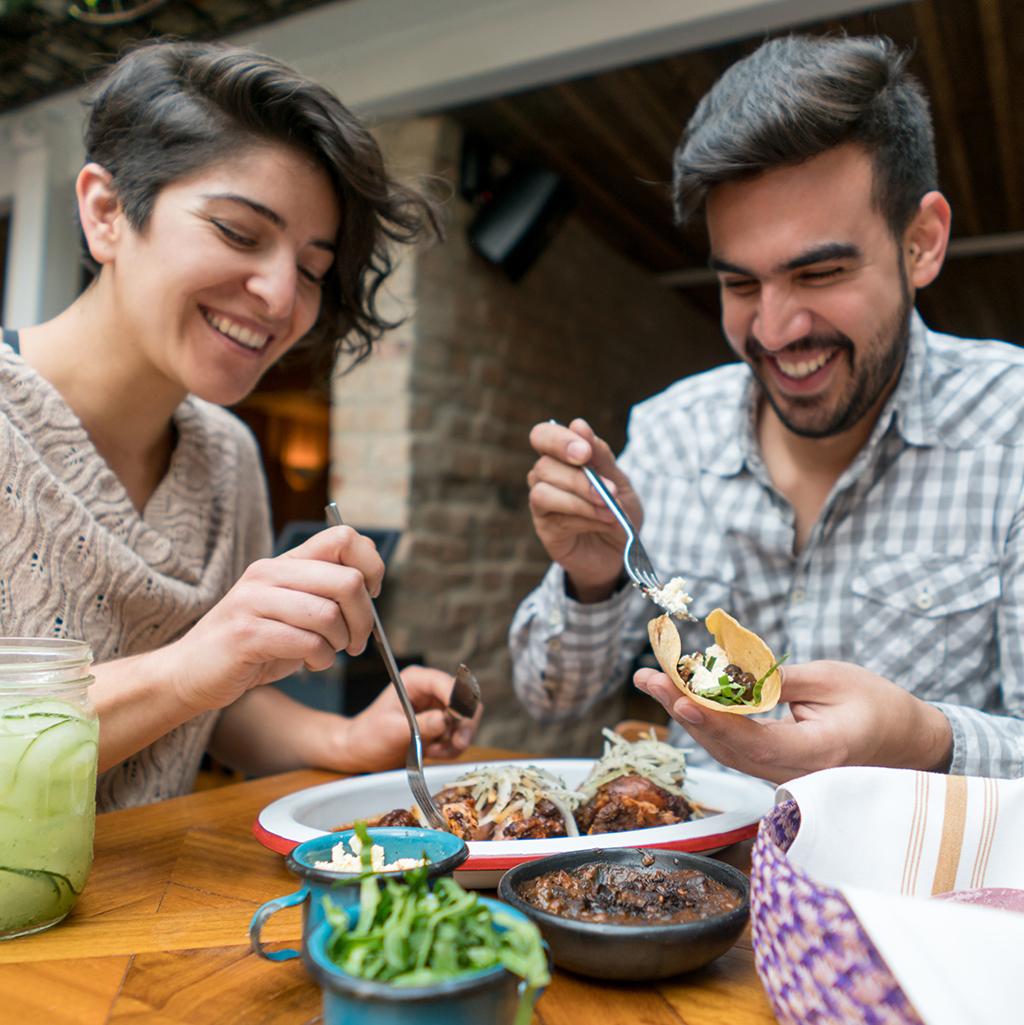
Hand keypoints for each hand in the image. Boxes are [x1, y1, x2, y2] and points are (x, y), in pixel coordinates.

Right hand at [168, 525, 384, 713]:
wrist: (192, 672)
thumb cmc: (254, 643)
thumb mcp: (292, 608)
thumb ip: (324, 592)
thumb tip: (370, 586)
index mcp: (285, 561)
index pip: (344, 538)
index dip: (371, 567)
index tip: (370, 594)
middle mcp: (269, 573)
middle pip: (348, 580)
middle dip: (364, 617)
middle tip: (357, 641)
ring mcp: (254, 601)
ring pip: (329, 614)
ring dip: (341, 642)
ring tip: (329, 653)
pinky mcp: (246, 635)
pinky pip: (308, 643)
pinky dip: (321, 659)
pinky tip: (312, 663)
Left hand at [338, 665, 482, 772]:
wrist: (361, 751)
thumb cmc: (369, 736)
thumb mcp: (392, 731)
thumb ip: (421, 725)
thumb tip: (445, 720)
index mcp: (417, 681)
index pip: (448, 684)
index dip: (458, 701)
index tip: (458, 722)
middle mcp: (431, 690)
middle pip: (465, 700)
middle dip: (464, 724)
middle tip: (457, 743)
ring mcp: (437, 707)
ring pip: (466, 720)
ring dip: (457, 739)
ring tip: (435, 751)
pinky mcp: (440, 724)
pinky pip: (459, 734)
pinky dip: (452, 747)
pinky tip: (433, 752)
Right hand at [526, 417, 643, 600]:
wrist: (622, 551)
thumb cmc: (618, 510)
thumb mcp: (618, 480)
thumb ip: (600, 456)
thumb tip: (578, 424)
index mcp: (561, 458)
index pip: (542, 436)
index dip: (559, 440)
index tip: (585, 452)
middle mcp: (545, 477)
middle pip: (544, 465)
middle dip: (579, 478)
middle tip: (609, 490)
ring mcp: (542, 504)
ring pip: (543, 491)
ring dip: (581, 498)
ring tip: (609, 509)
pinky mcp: (545, 529)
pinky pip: (554, 516)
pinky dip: (584, 516)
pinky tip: (604, 521)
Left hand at [634, 660, 953, 782]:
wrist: (909, 743)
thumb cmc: (878, 705)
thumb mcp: (833, 680)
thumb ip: (780, 680)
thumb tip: (729, 674)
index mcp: (816, 753)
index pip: (751, 740)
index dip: (711, 718)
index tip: (678, 693)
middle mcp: (795, 774)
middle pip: (727, 747)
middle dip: (683, 710)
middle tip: (648, 678)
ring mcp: (784, 775)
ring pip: (725, 750)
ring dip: (687, 716)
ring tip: (654, 682)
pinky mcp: (777, 767)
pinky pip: (735, 748)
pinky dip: (707, 723)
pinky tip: (682, 698)